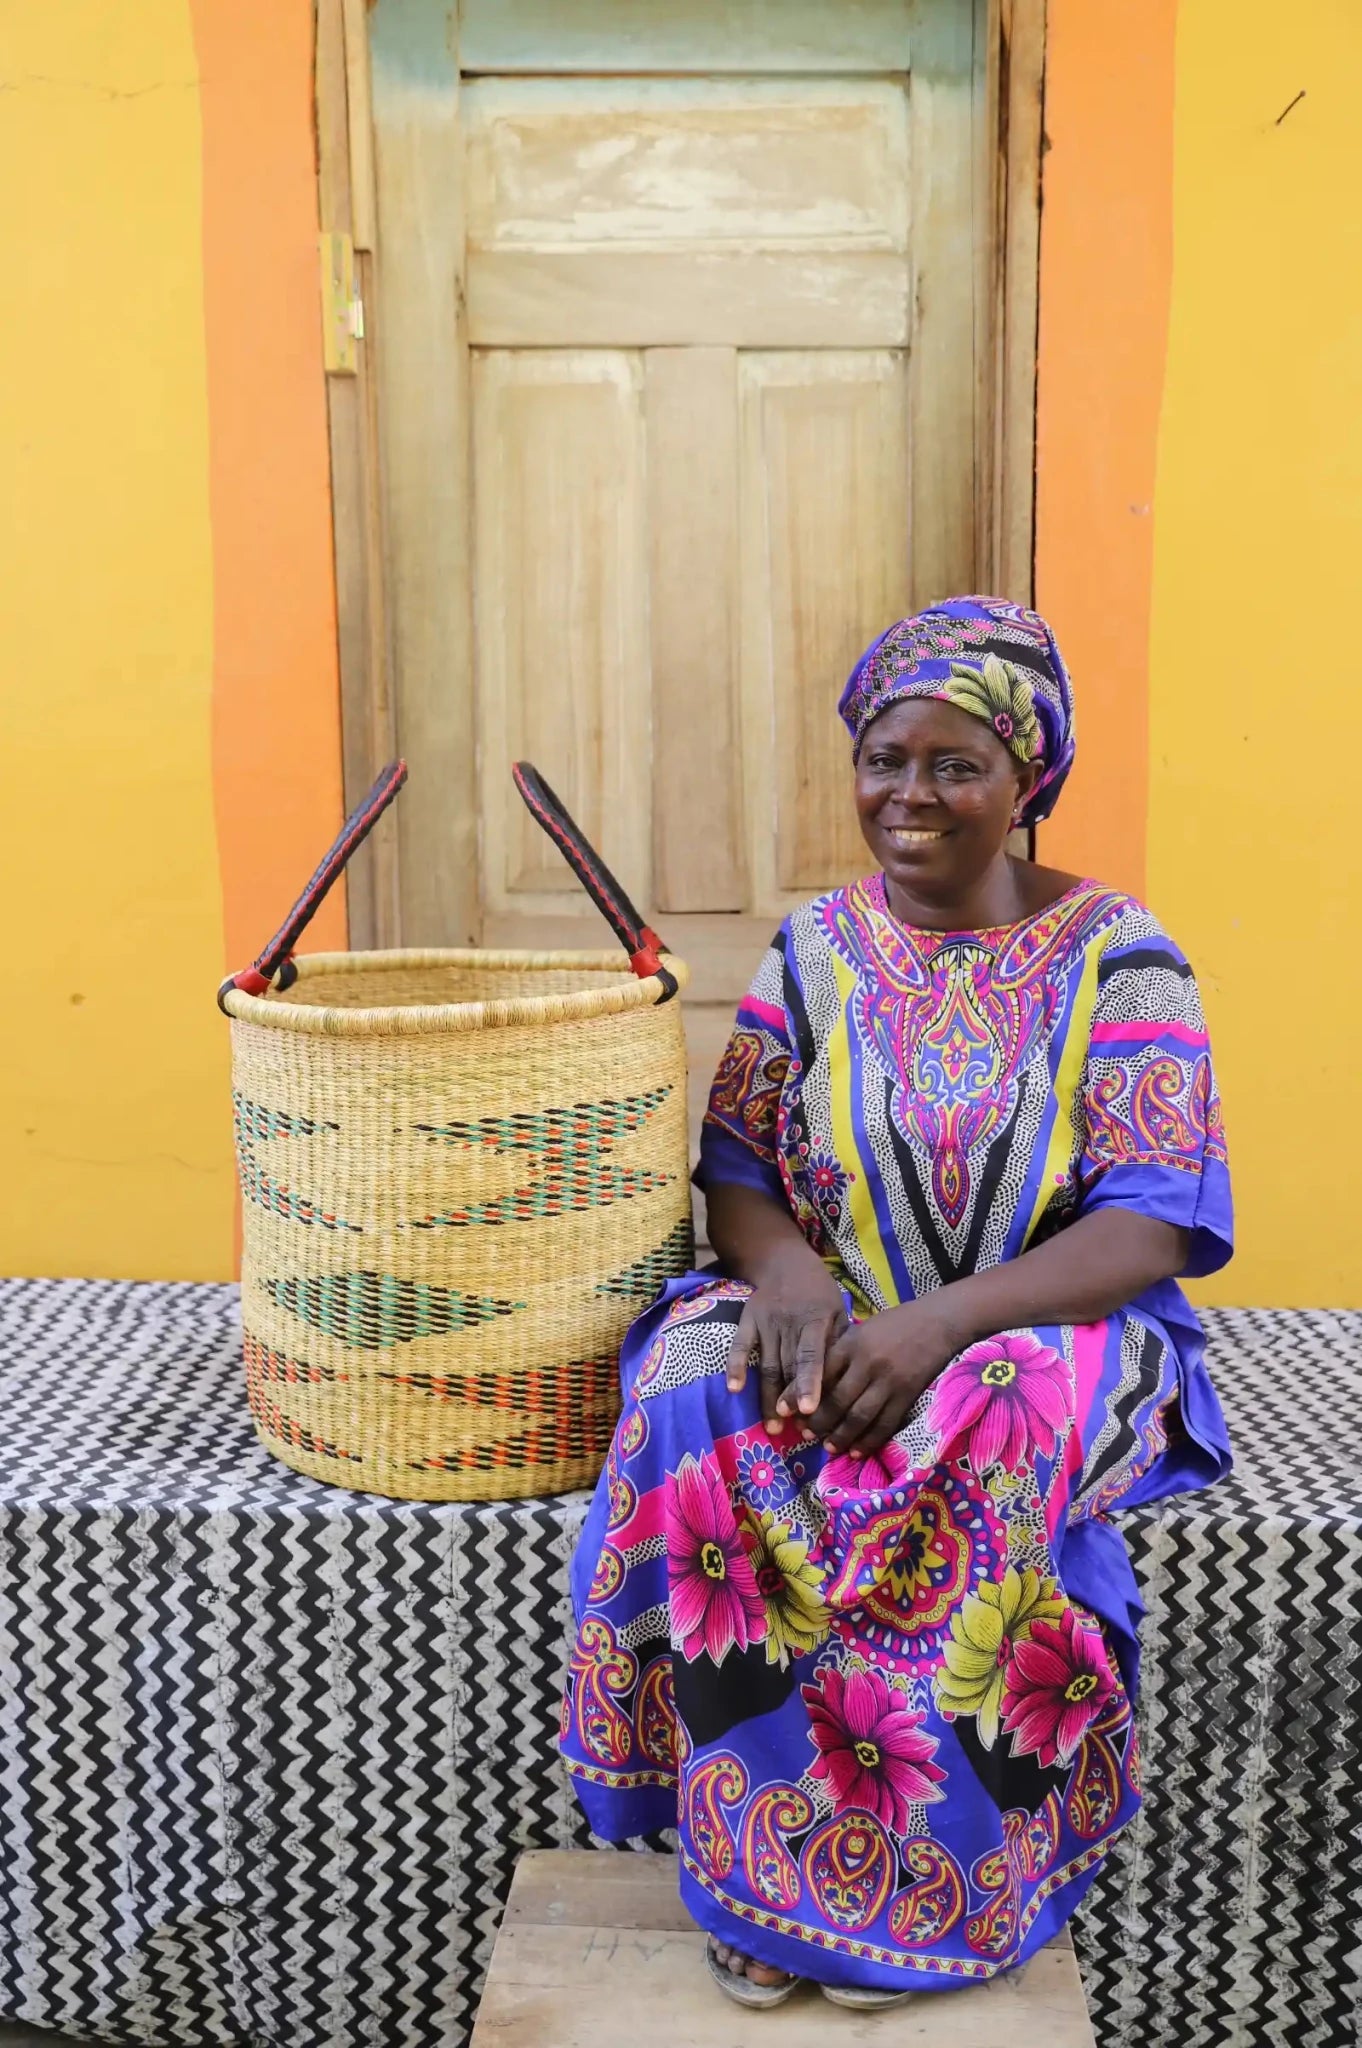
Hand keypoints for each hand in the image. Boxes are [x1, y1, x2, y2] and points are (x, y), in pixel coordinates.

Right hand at [726, 1266, 848, 1433]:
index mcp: (815, 1319)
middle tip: (794, 1432)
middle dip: (790, 1400)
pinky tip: (735, 1389)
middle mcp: (788, 1321)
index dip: (808, 1382)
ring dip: (768, 1397)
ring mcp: (765, 1321)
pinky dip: (736, 1367)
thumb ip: (840, 1343)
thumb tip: (848, 1381)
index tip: (808, 1409)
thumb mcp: (837, 1310)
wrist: (783, 1262)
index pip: (811, 1356)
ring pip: (767, 1364)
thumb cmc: (818, 1292)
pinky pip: (740, 1347)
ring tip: (772, 1427)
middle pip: (788, 1367)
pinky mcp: (746, 1320)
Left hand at [806, 1298, 962, 1456]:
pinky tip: (857, 1451)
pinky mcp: (907, 1395)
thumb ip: (839, 1353)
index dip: (798, 1395)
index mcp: (851, 1344)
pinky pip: (885, 1424)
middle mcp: (867, 1364)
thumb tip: (812, 1384)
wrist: (938, 1322)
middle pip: (836, 1400)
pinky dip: (869, 1441)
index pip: (819, 1374)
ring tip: (828, 1447)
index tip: (784, 1411)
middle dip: (818, 1422)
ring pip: (859, 1417)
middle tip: (805, 1435)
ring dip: (841, 1436)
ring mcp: (889, 1381)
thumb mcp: (861, 1331)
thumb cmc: (894, 1325)